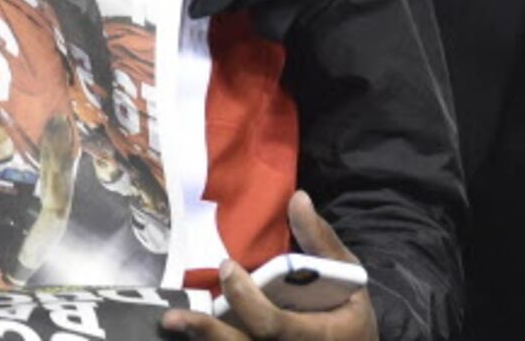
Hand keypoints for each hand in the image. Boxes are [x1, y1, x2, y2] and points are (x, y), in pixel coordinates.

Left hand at [162, 193, 376, 340]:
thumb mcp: (348, 275)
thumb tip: (297, 198)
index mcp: (314, 335)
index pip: (271, 325)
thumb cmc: (350, 312)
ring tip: (173, 322)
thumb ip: (320, 241)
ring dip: (203, 339)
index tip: (228, 267)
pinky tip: (191, 332)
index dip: (246, 300)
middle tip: (177, 315)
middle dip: (208, 332)